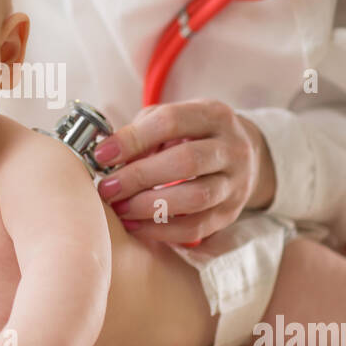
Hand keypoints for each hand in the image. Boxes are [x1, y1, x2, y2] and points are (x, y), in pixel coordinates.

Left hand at [92, 97, 275, 243]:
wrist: (244, 157)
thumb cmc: (193, 136)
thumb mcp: (173, 121)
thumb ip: (142, 132)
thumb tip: (107, 156)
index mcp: (213, 115)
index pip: (171, 122)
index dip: (133, 139)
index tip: (102, 155)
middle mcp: (232, 148)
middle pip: (186, 162)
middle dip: (139, 176)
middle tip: (107, 188)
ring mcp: (235, 183)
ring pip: (195, 198)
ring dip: (150, 206)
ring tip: (120, 208)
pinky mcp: (231, 213)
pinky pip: (197, 228)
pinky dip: (163, 230)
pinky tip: (136, 225)